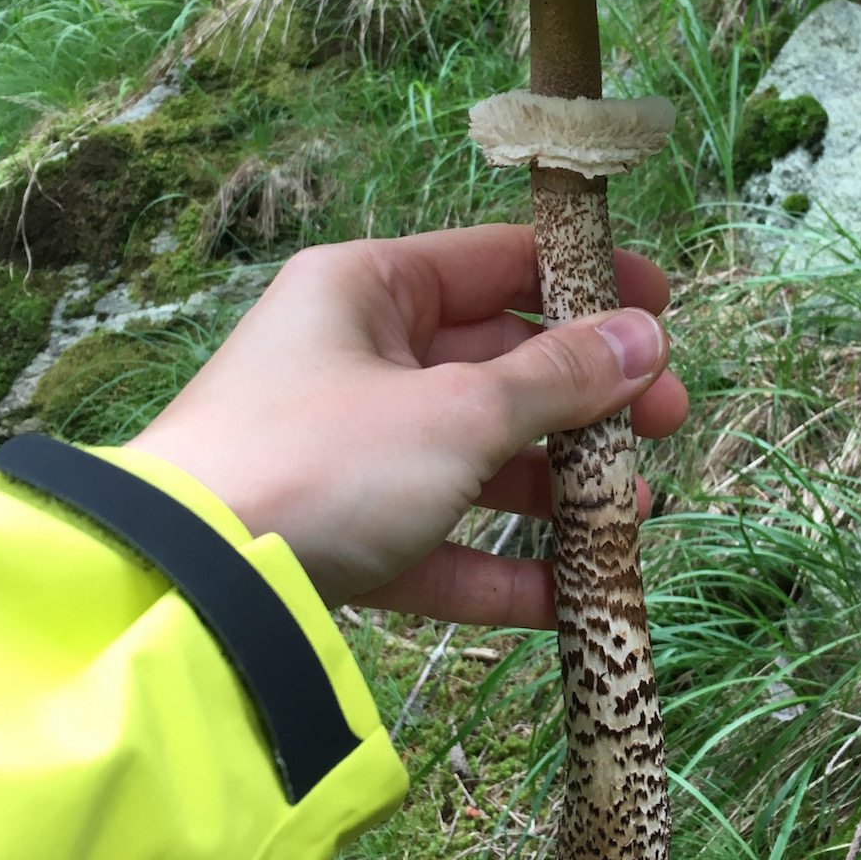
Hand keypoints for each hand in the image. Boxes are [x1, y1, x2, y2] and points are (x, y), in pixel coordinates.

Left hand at [128, 225, 686, 628]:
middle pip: (494, 366)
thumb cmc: (325, 460)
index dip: (583, 281)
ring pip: (471, 458)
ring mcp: (345, 453)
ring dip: (553, 487)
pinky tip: (572, 596)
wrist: (190, 589)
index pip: (495, 263)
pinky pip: (435, 542)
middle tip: (669, 423)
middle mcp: (354, 360)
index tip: (662, 308)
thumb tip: (645, 339)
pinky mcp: (339, 537)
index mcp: (367, 291)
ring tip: (630, 511)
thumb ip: (559, 379)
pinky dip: (498, 569)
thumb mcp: (458, 411)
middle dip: (585, 399)